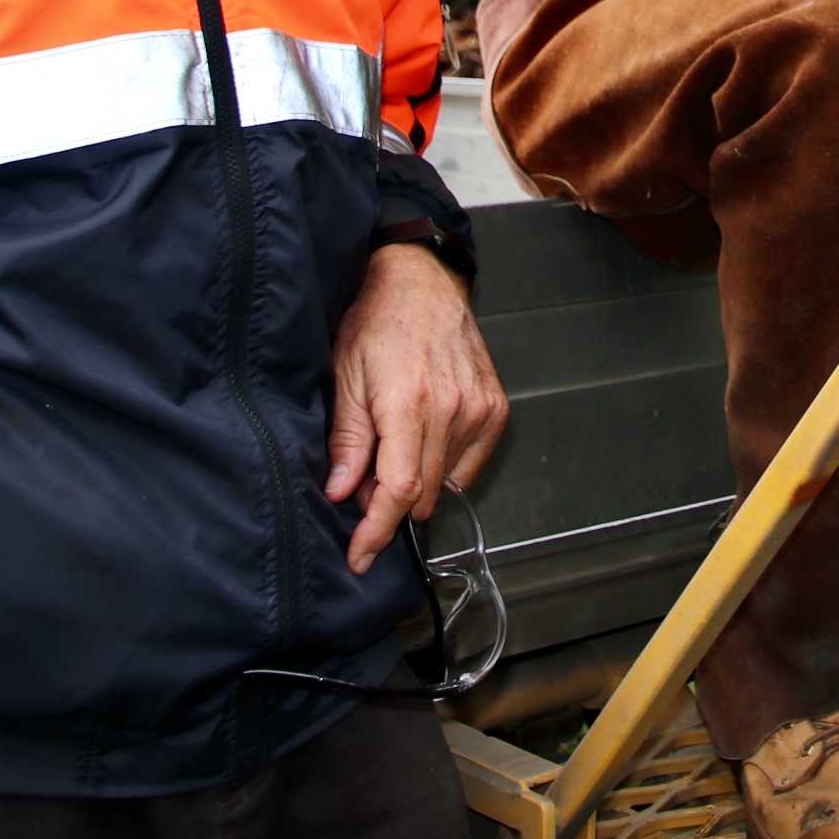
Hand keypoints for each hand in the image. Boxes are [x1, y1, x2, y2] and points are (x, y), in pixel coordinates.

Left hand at [324, 244, 508, 574]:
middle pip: (423, 493)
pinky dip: (444, 466)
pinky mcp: (496, 407)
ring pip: (446, 482)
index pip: (399, 488)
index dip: (378, 530)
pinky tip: (426, 437)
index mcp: (408, 402)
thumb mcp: (345, 374)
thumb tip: (343, 493)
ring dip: (417, 481)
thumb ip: (347, 438)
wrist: (422, 281)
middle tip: (364, 478)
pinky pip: (470, 464)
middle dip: (388, 502)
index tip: (360, 557)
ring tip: (394, 444)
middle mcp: (452, 408)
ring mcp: (479, 408)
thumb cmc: (376, 322)